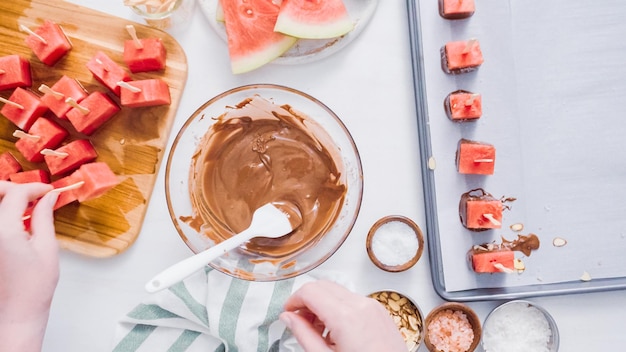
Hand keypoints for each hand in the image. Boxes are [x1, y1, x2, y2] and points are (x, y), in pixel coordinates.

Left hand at [0, 181, 58, 351]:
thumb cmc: (33, 288)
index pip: (16, 194)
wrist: (16, 313)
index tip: (49, 191)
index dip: (35, 188)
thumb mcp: (47, 247)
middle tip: (33, 194)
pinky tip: (15, 220)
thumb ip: (44, 217)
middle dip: (13, 188)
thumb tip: (48, 198)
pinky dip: (2, 214)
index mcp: (4, 231)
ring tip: (25, 206)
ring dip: (5, 200)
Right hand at [280, 280, 406, 351]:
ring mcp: (373, 306)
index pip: (309, 291)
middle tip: (300, 322)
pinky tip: (336, 331)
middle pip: (322, 286)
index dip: (293, 300)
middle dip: (307, 301)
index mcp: (345, 316)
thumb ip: (303, 335)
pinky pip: (352, 299)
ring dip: (322, 304)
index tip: (288, 313)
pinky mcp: (380, 311)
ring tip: (319, 331)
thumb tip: (288, 318)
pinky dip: (338, 308)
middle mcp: (360, 305)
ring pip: (337, 291)